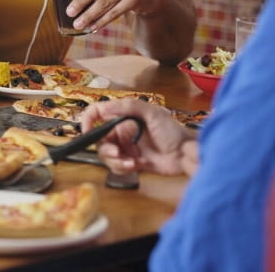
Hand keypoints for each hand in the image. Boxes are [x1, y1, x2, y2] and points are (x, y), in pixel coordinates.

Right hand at [80, 99, 196, 175]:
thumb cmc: (173, 131)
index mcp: (124, 116)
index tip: (87, 131)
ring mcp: (126, 147)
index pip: (97, 114)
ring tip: (129, 163)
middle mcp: (122, 131)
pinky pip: (116, 166)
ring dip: (114, 160)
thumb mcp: (152, 113)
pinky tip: (134, 166)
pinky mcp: (131, 162)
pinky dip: (122, 168)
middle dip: (106, 148)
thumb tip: (103, 109)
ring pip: (106, 155)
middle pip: (100, 140)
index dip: (88, 121)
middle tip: (117, 153)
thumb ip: (128, 107)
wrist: (187, 155)